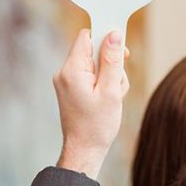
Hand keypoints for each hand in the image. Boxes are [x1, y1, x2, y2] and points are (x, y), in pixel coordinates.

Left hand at [53, 30, 129, 179]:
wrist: (84, 151)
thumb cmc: (97, 125)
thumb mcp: (111, 91)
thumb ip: (112, 60)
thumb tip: (114, 34)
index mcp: (71, 70)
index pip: (87, 36)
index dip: (105, 39)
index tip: (121, 51)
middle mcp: (65, 72)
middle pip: (93, 50)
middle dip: (111, 64)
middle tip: (116, 84)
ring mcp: (67, 81)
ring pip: (95, 64)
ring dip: (110, 76)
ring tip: (112, 97)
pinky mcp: (71, 89)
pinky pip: (91, 76)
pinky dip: (103, 84)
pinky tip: (107, 100)